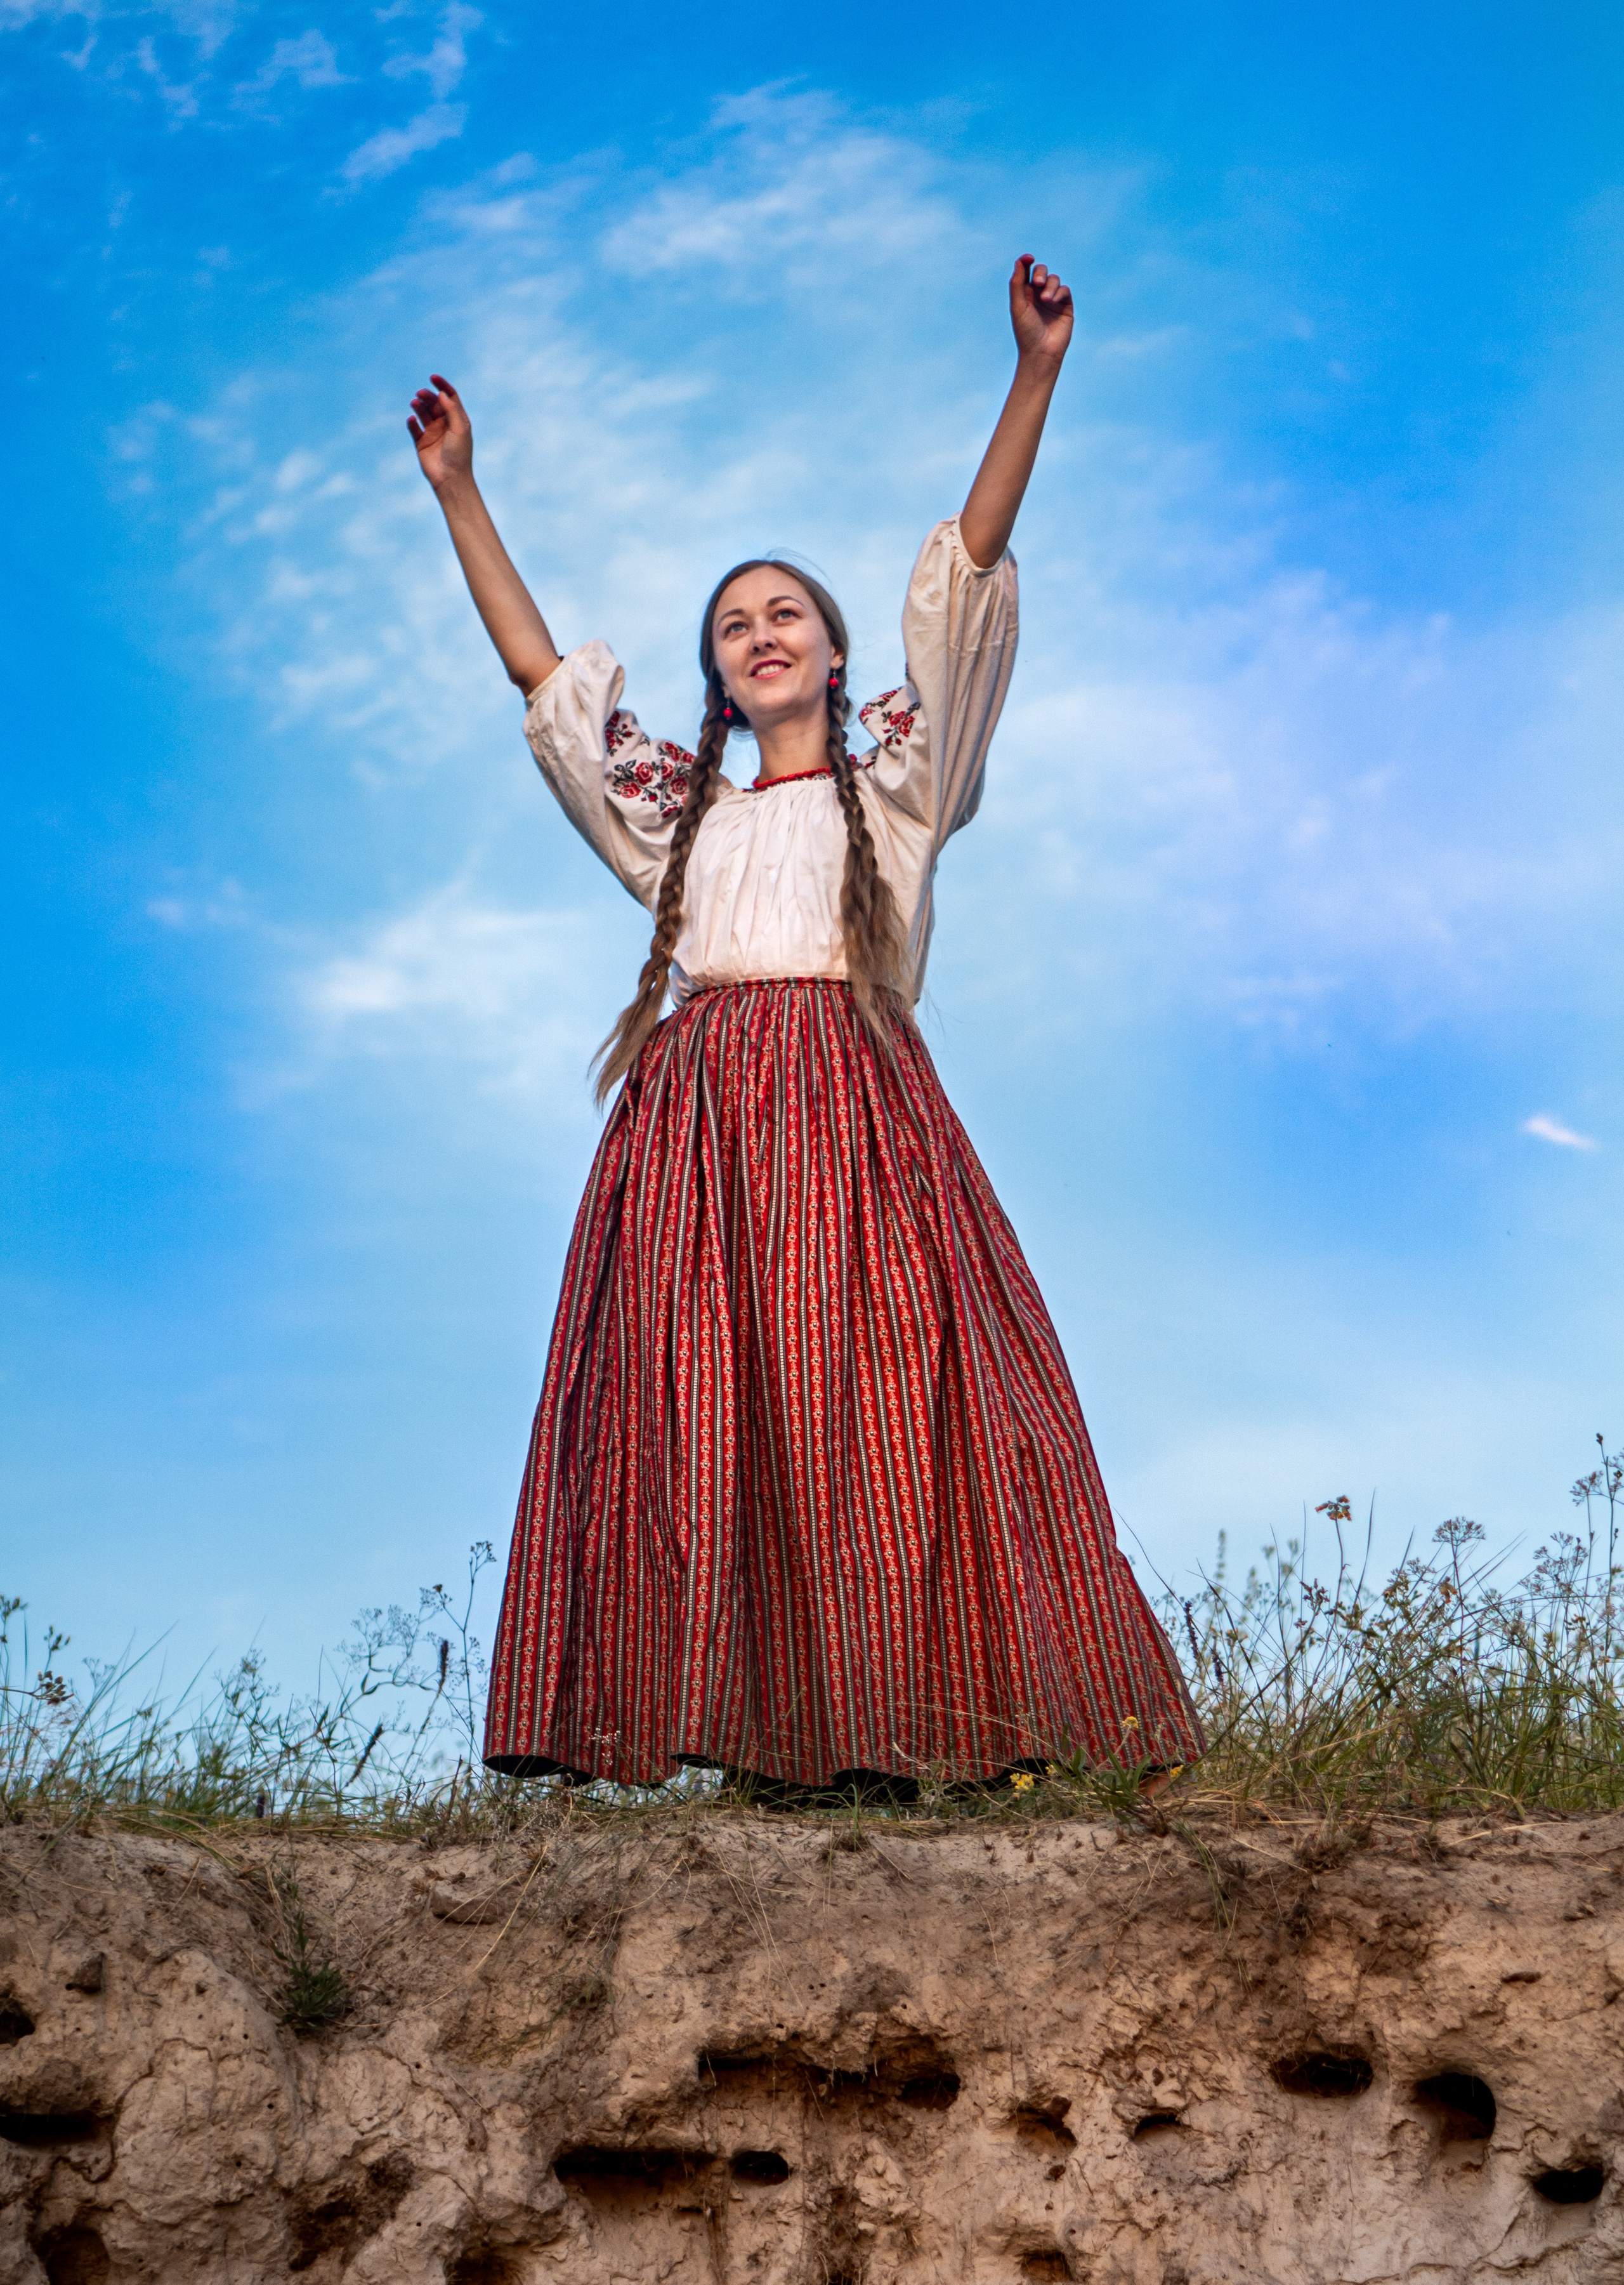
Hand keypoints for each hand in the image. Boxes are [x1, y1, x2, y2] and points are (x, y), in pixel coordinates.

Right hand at [407, 373, 472, 490]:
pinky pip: (414, 428)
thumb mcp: (460, 429)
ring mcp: (433, 433)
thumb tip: (442, 394)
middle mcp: (445, 425)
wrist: (450, 479)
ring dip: (418, 406)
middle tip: (420, 394)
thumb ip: (452, 410)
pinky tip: (411, 420)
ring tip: (414, 403)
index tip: (433, 377)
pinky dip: (411, 422)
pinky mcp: (421, 443)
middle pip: (435, 403)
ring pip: (423, 413)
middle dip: (427, 396)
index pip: (450, 397)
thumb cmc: (459, 455)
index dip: (442, 386)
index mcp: (458, 420)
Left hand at [1008, 256, 1073, 369]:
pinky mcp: (1065, 306)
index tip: (1029, 258)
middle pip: (1041, 271)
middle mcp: (1038, 295)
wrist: (1041, 352)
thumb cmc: (1026, 332)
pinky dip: (1059, 292)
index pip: (1026, 271)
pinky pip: (1064, 290)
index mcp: (1024, 294)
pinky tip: (1052, 302)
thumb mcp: (1018, 306)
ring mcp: (1053, 300)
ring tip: (1045, 299)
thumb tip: (1020, 261)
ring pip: (1054, 279)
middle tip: (1036, 283)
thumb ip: (1017, 283)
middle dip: (1040, 273)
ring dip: (1049, 285)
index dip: (1027, 261)